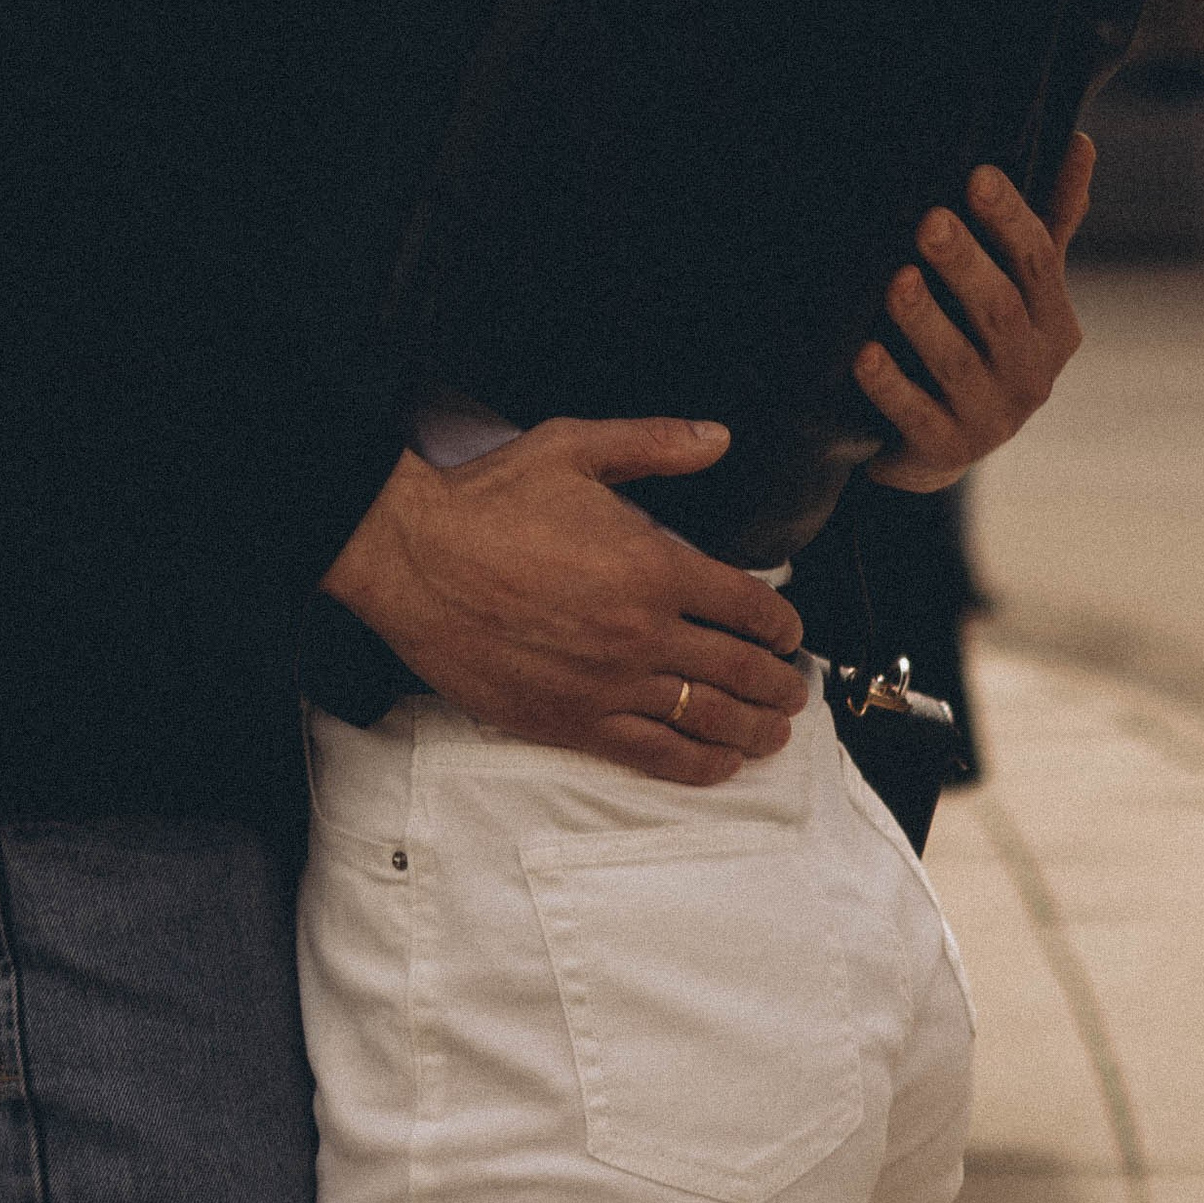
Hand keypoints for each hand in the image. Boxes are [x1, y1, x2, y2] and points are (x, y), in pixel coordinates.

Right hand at [321, 419, 810, 786]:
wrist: (410, 558)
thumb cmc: (485, 503)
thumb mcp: (573, 448)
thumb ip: (653, 444)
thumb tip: (716, 438)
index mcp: (653, 566)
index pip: (748, 606)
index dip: (781, 625)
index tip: (788, 633)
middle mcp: (643, 633)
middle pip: (739, 670)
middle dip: (778, 684)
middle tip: (792, 689)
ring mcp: (609, 685)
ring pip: (707, 719)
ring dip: (754, 729)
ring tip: (773, 732)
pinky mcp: (571, 723)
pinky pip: (654, 756)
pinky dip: (698, 764)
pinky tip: (719, 763)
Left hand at [857, 137, 1093, 493]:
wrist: (939, 442)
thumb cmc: (982, 338)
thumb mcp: (1020, 286)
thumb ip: (1048, 221)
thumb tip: (1081, 140)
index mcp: (1054, 323)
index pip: (1040, 262)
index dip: (1011, 219)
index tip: (977, 176)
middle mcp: (1033, 373)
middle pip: (1000, 310)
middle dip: (965, 264)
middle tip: (929, 221)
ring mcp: (992, 419)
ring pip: (958, 363)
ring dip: (926, 321)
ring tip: (896, 280)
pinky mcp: (947, 452)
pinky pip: (915, 416)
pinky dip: (889, 386)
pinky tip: (862, 354)